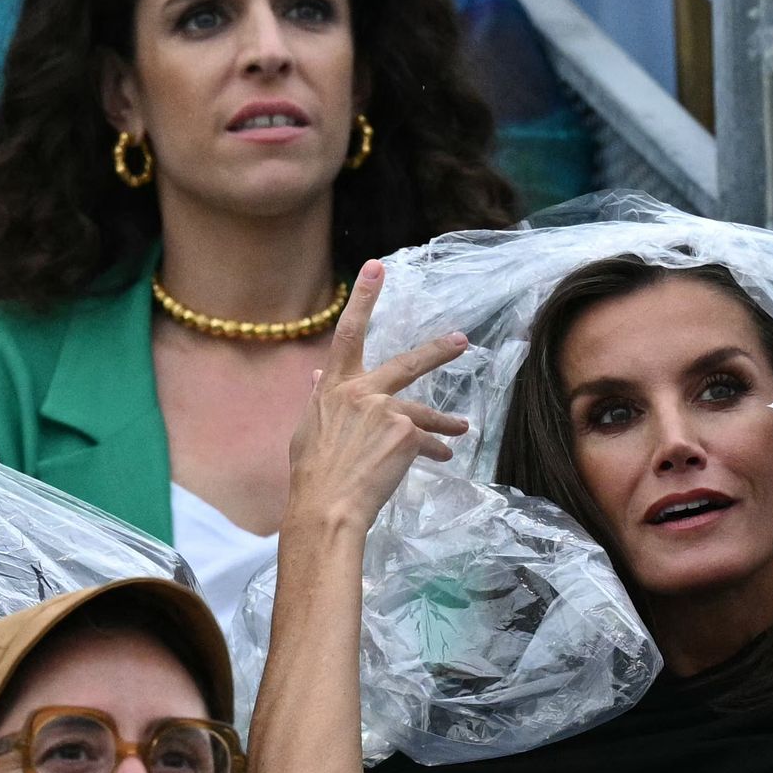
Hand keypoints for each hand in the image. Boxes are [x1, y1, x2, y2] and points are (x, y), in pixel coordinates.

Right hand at [287, 260, 470, 533]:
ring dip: (445, 422)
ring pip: (423, 412)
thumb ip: (321, 400)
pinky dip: (432, 450)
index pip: (348, 333)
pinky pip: (425, 441)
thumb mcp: (309, 429)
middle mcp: (359, 391)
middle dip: (437, 350)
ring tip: (462, 428)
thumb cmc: (312, 472)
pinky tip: (440, 459)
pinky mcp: (405, 433)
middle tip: (461, 339)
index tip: (377, 267)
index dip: (364, 298)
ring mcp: (383, 410)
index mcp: (333, 388)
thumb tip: (318, 376)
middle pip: (406, 363)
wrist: (326, 505)